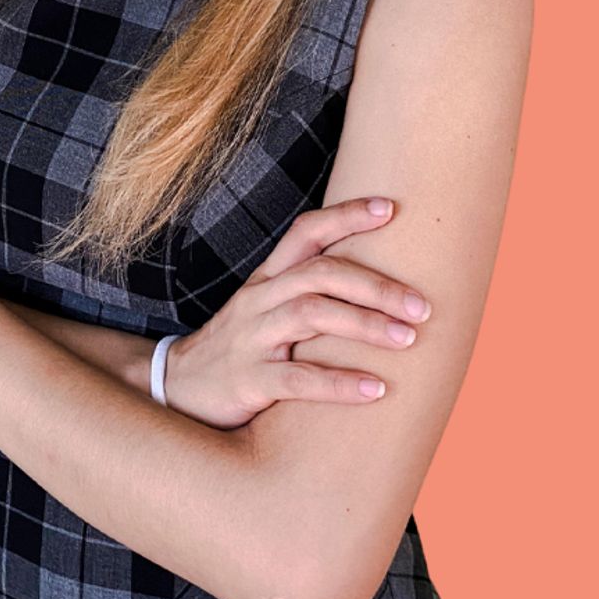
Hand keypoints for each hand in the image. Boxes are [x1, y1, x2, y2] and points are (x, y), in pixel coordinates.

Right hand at [162, 197, 431, 429]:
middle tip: (422, 305)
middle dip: (375, 285)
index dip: (346, 216)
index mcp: (268, 279)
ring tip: (408, 339)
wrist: (177, 390)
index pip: (306, 233)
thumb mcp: (266, 311)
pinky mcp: (247, 380)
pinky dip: (339, 384)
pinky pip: (297, 379)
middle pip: (320, 273)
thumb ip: (309, 297)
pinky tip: (376, 390)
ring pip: (311, 315)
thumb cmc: (239, 349)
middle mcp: (259, 300)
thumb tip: (379, 287)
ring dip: (366, 325)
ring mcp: (251, 338)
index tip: (390, 208)